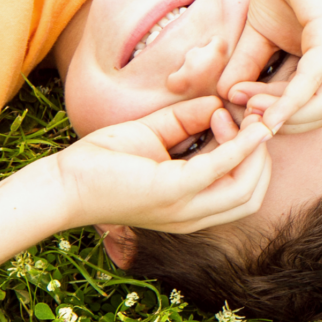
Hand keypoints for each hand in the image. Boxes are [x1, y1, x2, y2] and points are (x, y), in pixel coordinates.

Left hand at [55, 97, 272, 232]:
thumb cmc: (103, 162)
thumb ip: (189, 121)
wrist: (60, 184)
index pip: (244, 191)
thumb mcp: (156, 135)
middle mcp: (192, 216)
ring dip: (252, 150)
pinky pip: (220, 168)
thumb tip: (220, 105)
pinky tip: (240, 123)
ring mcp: (184, 208)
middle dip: (261, 155)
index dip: (253, 156)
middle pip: (253, 194)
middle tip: (248, 121)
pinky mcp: (172, 191)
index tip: (237, 121)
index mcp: (191, 208)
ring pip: (247, 188)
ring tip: (238, 120)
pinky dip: (238, 145)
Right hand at [218, 0, 321, 134]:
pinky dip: (287, 102)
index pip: (314, 111)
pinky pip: (312, 83)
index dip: (278, 119)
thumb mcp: (261, 35)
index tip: (240, 114)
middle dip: (280, 123)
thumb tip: (224, 96)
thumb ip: (247, 66)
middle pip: (320, 117)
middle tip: (241, 115)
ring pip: (321, 108)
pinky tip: (263, 112)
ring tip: (244, 104)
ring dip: (279, 114)